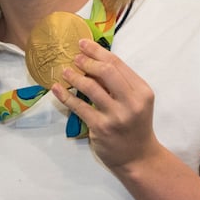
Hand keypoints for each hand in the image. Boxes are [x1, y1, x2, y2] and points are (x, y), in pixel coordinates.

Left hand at [51, 39, 160, 171]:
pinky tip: (57, 88)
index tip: (83, 43)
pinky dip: (65, 95)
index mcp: (142, 91)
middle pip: (106, 71)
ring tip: (65, 71)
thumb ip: (120, 83)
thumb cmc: (135, 125)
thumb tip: (93, 61)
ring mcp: (115, 116)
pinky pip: (79, 107)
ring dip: (75, 76)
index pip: (118, 64)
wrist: (138, 157)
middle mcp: (131, 102)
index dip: (98, 51)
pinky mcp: (100, 128)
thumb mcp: (136, 101)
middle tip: (75, 57)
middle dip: (87, 60)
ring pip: (90, 87)